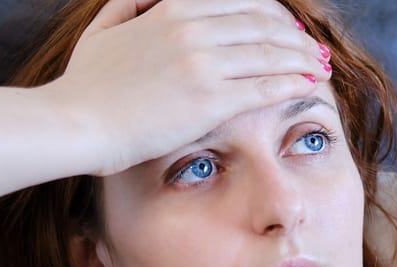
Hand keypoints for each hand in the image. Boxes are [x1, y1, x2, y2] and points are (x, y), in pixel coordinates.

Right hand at [48, 0, 331, 175]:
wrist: (76, 124)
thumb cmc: (84, 85)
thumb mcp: (103, 30)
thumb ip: (129, 5)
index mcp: (171, 8)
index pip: (239, 0)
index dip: (271, 12)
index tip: (287, 26)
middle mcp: (192, 29)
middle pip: (263, 23)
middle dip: (294, 35)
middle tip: (312, 48)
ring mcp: (203, 64)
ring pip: (270, 53)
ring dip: (302, 58)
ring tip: (320, 67)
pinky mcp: (210, 100)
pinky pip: (265, 86)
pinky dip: (293, 83)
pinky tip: (309, 86)